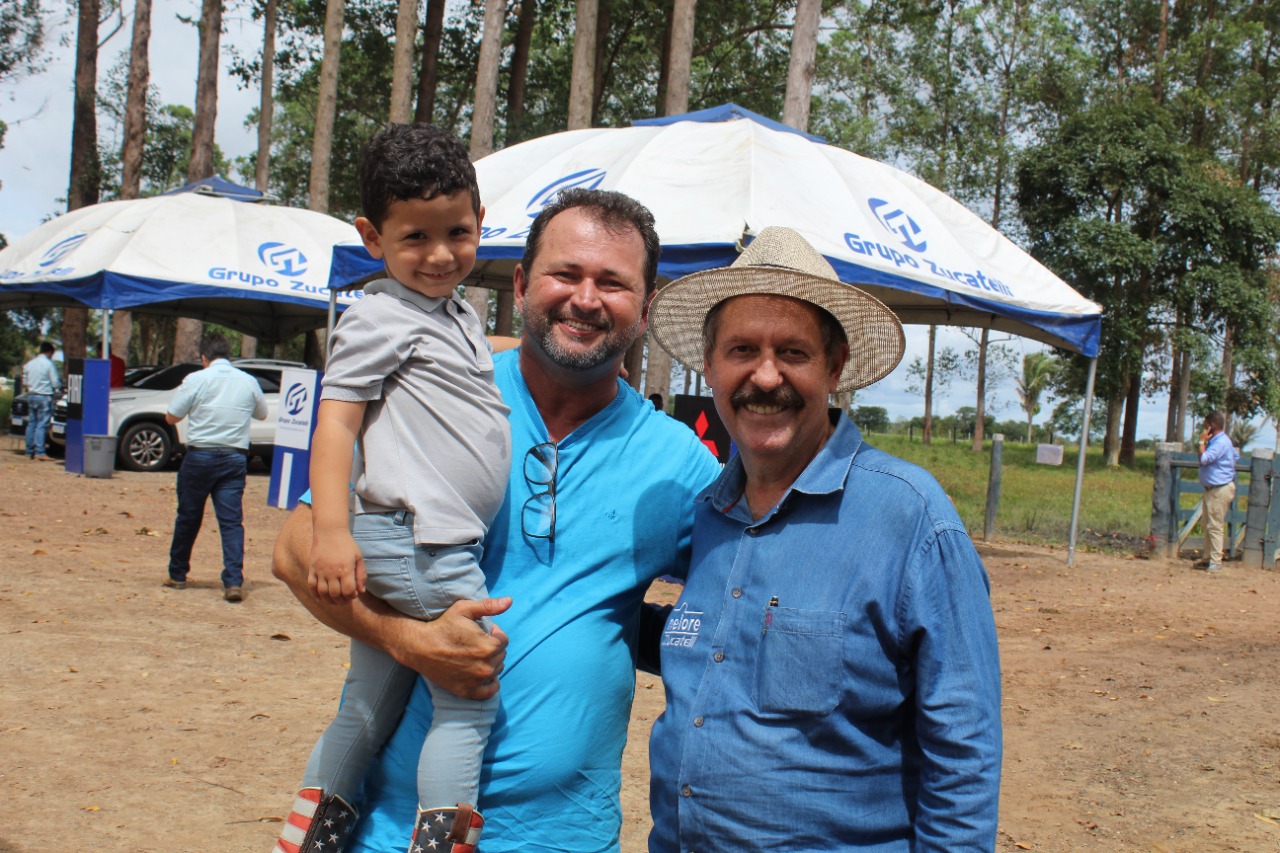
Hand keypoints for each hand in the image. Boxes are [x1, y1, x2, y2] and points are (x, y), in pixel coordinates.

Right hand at [308, 528, 365, 604]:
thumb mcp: (358, 558)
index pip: (348, 591)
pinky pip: (311, 586)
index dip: (351, 596)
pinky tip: (322, 598)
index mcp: (345, 569)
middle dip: (341, 601)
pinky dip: (316, 594)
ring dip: (329, 600)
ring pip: (323, 593)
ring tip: (335, 601)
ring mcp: (320, 571)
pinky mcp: (312, 569)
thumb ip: (361, 575)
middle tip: (345, 599)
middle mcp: (332, 572)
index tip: (353, 594)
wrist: (330, 531)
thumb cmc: (347, 545)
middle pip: (335, 594)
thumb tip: (361, 592)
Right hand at [393, 597, 512, 699]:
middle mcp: (486, 666)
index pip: (503, 640)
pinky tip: (483, 675)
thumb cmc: (442, 626)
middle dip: (492, 648)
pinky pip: (490, 692)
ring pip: (496, 670)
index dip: (493, 634)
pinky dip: (490, 684)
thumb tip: (509, 601)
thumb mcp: (464, 609)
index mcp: (489, 646)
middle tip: (476, 643)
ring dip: (490, 662)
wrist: (419, 647)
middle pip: (501, 655)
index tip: (481, 632)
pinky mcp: (468, 691)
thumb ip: (489, 606)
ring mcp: (477, 681)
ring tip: (474, 655)